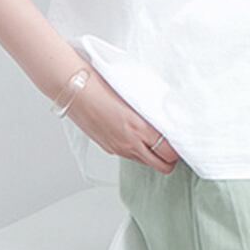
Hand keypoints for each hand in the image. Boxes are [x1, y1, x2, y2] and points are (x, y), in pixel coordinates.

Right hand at [65, 66, 179, 174]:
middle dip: (170, 160)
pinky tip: (134, 137)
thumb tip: (165, 121)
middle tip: (170, 148)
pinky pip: (130, 157)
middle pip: (163, 166)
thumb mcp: (133, 96)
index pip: (170, 152)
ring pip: (147, 164)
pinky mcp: (109, 149)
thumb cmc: (99, 83)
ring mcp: (119, 149)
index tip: (179, 142)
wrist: (71, 86)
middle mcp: (131, 143)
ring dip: (154, 156)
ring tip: (153, 142)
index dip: (178, 150)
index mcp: (140, 128)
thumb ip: (150, 113)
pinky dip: (137, 152)